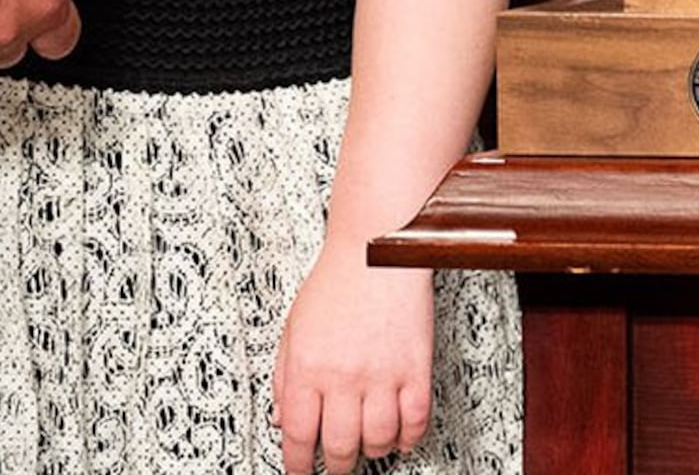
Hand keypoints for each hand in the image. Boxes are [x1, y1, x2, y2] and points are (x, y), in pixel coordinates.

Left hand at [273, 253, 433, 474]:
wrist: (379, 246)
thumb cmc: (336, 281)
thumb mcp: (293, 329)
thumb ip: (283, 377)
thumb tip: (282, 419)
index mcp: (306, 368)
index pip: (297, 435)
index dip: (297, 464)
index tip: (300, 472)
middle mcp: (343, 376)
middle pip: (339, 446)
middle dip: (336, 466)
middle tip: (337, 466)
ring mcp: (382, 373)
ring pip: (378, 439)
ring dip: (373, 452)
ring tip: (369, 448)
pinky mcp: (416, 365)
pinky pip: (416, 418)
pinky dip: (409, 436)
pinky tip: (402, 436)